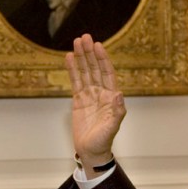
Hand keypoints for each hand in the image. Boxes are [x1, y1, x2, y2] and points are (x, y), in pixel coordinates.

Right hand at [66, 34, 125, 177]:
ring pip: (85, 72)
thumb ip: (117, 112)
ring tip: (76, 42)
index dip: (103, 59)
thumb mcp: (112, 127)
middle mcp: (101, 93)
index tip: (98, 45)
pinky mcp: (78, 100)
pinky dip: (72, 69)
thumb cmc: (103, 141)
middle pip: (95, 68)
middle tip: (85, 37)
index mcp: (111, 97)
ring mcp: (89, 95)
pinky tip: (69, 58)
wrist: (91, 151)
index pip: (107, 73)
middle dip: (90, 53)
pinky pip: (75, 81)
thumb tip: (119, 94)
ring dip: (81, 57)